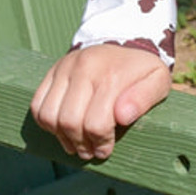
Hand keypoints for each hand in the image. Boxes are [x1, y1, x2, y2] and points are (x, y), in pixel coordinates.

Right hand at [30, 44, 171, 161]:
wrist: (125, 42)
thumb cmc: (142, 71)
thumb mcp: (158, 81)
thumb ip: (144, 98)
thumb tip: (122, 116)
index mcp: (112, 74)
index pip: (96, 123)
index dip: (101, 143)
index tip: (105, 150)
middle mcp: (85, 68)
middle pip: (69, 121)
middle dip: (80, 143)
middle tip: (90, 151)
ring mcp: (65, 67)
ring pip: (49, 115)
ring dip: (61, 137)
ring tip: (76, 143)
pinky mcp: (53, 70)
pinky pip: (37, 104)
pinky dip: (46, 123)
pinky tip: (63, 128)